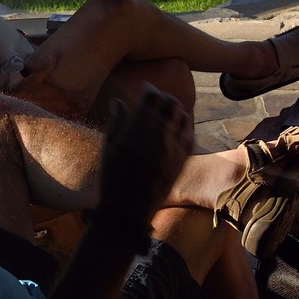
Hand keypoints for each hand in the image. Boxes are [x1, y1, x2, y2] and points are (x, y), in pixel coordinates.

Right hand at [97, 87, 191, 225]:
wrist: (129, 210)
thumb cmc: (113, 179)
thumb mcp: (108, 149)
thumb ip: (116, 122)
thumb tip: (118, 101)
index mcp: (137, 128)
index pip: (151, 96)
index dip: (149, 89)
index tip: (146, 90)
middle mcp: (158, 133)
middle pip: (170, 102)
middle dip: (164, 97)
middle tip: (159, 100)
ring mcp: (172, 146)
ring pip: (182, 116)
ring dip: (176, 110)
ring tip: (169, 112)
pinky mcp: (182, 160)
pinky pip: (189, 134)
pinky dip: (185, 126)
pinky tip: (178, 127)